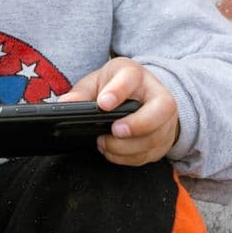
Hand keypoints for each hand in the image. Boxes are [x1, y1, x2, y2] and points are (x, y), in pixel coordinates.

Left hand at [61, 57, 178, 166]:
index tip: (103, 104)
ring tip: (104, 143)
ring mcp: (166, 120)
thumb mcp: (97, 82)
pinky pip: (150, 154)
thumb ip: (81, 93)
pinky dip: (129, 157)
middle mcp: (158, 96)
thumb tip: (65, 104)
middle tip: (114, 130)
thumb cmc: (115, 87)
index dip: (118, 91)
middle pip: (161, 109)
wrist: (142, 97)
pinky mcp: (164, 141)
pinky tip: (112, 151)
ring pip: (155, 137)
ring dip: (127, 146)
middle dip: (138, 124)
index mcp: (135, 75)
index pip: (131, 78)